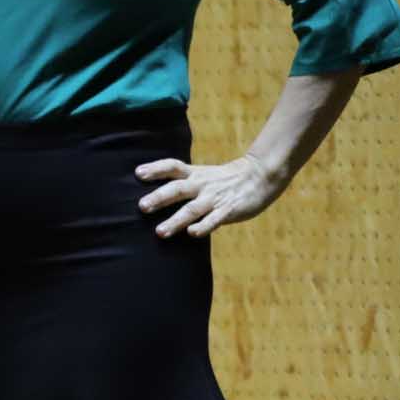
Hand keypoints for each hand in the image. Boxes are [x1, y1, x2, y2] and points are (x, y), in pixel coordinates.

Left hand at [136, 153, 286, 238]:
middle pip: (177, 189)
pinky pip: (214, 220)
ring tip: (159, 232)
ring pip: (192, 209)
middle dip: (159, 198)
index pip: (172, 166)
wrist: (261, 175)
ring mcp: (215, 198)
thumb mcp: (203, 175)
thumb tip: (155, 195)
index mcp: (195, 173)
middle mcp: (202, 185)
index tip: (138, 173)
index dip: (155, 169)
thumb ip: (184, 182)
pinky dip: (203, 226)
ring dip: (175, 220)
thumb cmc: (226, 179)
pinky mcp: (229, 210)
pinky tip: (191, 233)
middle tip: (141, 207)